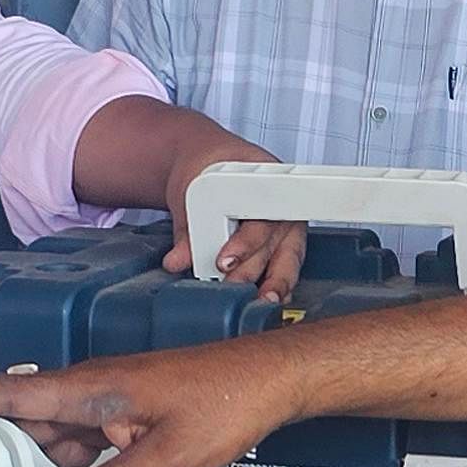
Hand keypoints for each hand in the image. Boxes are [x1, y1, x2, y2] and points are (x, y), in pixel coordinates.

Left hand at [158, 136, 303, 300]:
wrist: (211, 163)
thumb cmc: (209, 170)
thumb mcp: (191, 190)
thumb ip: (186, 227)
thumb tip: (179, 259)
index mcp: (267, 185)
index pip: (261, 217)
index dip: (244, 243)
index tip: (223, 261)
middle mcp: (283, 209)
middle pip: (275, 246)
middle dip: (251, 272)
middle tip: (228, 286)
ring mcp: (287, 231)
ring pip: (286, 263)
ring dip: (269, 285)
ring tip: (254, 302)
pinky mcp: (283, 249)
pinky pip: (285, 270)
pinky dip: (273, 287)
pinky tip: (264, 300)